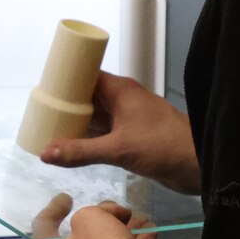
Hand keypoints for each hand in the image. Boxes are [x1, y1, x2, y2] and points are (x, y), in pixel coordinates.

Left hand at [31, 194, 156, 238]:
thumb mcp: (89, 217)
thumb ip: (92, 213)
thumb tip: (105, 219)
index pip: (43, 227)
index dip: (54, 208)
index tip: (67, 197)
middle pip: (82, 238)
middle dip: (102, 219)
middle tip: (115, 208)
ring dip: (123, 230)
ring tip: (140, 218)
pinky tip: (150, 231)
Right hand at [38, 72, 199, 195]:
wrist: (199, 163)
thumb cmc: (162, 146)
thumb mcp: (118, 149)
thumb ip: (81, 152)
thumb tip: (45, 153)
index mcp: (121, 91)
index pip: (87, 75)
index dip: (66, 78)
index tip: (43, 87)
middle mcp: (123, 101)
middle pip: (88, 96)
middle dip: (67, 104)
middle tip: (40, 111)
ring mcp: (128, 119)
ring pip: (96, 116)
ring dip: (77, 122)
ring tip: (49, 128)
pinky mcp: (132, 137)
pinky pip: (104, 133)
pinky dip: (88, 138)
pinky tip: (71, 147)